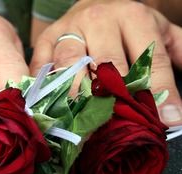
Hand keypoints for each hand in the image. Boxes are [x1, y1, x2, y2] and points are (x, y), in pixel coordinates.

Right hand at [30, 0, 181, 126]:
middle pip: (105, 63)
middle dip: (114, 98)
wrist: (92, 5)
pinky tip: (54, 106)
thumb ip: (175, 53)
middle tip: (119, 125)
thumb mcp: (157, 29)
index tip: (166, 120)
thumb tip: (179, 102)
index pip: (148, 60)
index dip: (159, 92)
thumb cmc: (125, 23)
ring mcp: (67, 30)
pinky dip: (46, 87)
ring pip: (70, 64)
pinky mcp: (45, 40)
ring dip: (77, 95)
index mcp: (131, 17)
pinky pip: (42, 67)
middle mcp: (97, 20)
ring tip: (84, 120)